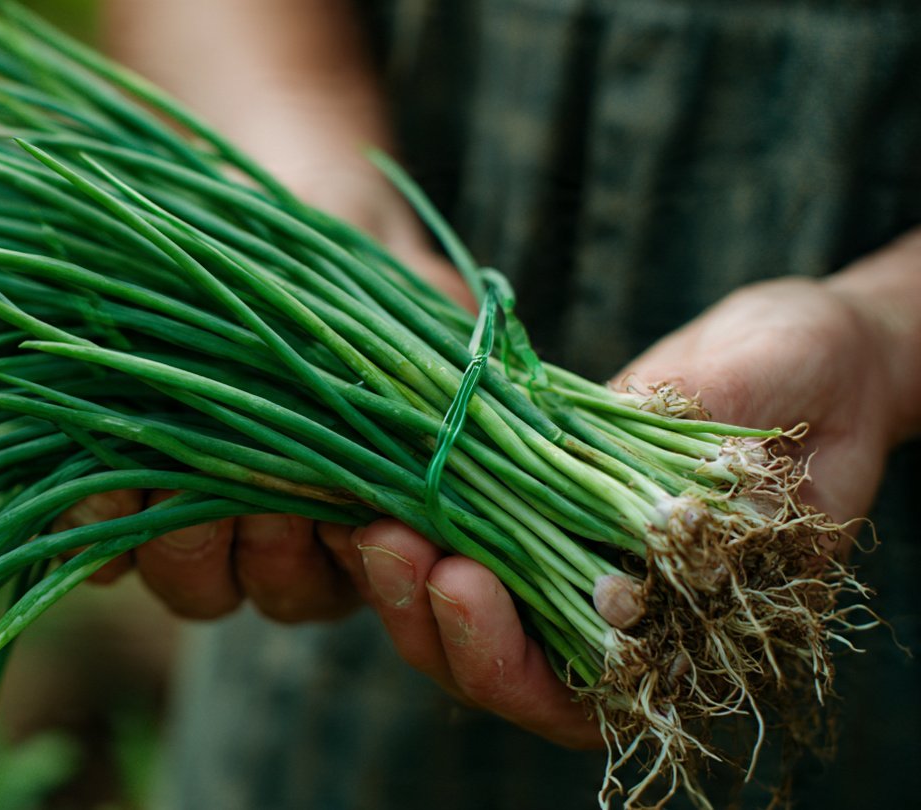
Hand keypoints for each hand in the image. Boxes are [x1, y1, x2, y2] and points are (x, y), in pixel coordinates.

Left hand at [343, 242, 920, 750]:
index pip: (567, 699)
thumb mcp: (760, 416)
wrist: (808, 355)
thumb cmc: (812, 387)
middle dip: (423, 611)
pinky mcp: (528, 507)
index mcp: (676, 635)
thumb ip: (690, 466)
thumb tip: (613, 510)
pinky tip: (370, 473)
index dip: (502, 659)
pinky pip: (457, 533)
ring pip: (454, 609)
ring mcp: (561, 567)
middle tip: (384, 538)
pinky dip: (413, 512)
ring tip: (362, 508)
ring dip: (400, 567)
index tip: (462, 581)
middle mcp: (608, 622)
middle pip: (486, 666)